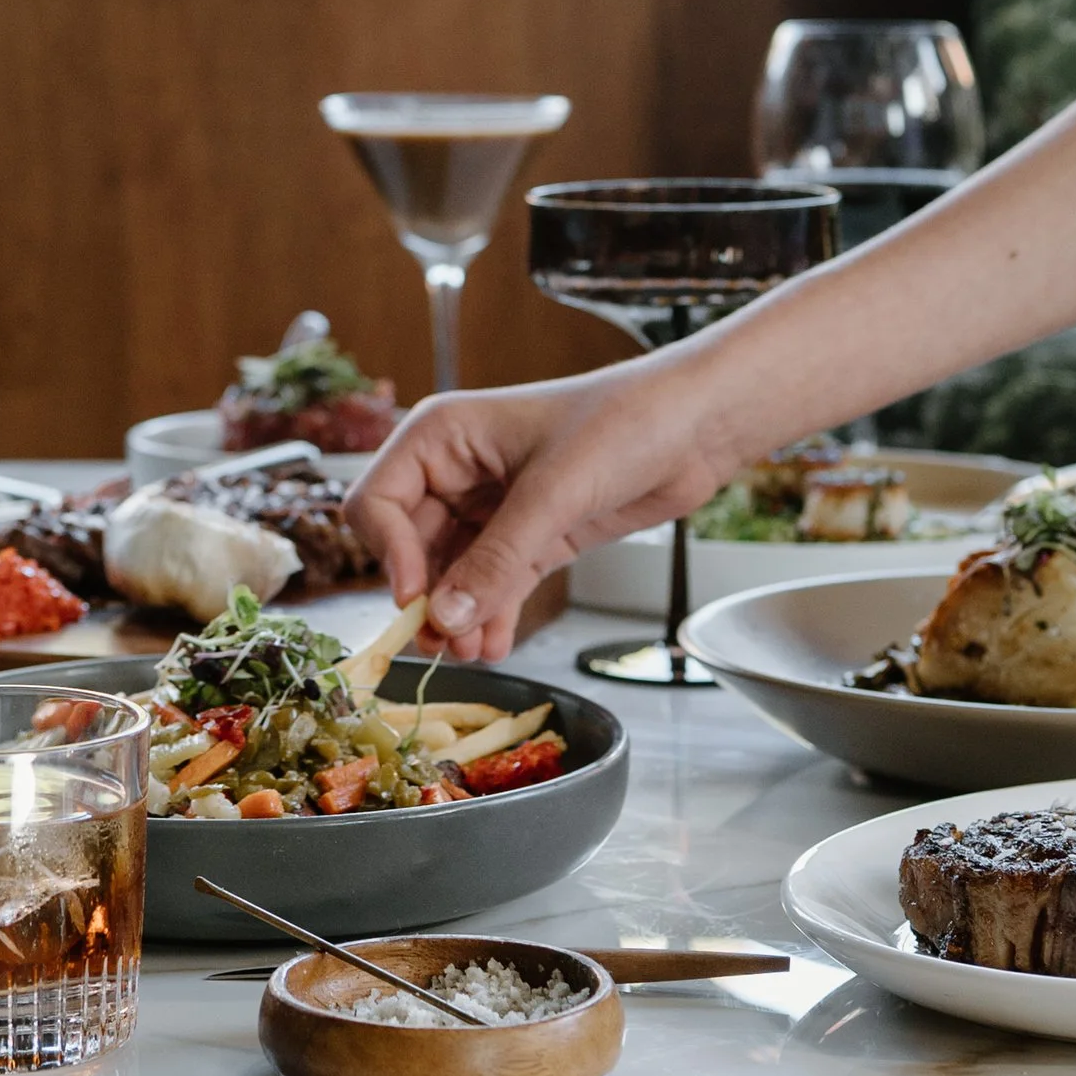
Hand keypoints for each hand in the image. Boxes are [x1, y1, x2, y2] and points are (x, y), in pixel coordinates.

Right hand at [347, 357, 735, 662]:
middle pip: (409, 547)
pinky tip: (496, 644)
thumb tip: (443, 618)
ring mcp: (492, 507)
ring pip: (449, 574)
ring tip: (474, 653)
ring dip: (457, 616)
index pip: (379, 502)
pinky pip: (491, 585)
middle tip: (446, 646)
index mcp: (442, 436)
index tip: (416, 599)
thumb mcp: (556, 491)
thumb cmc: (625, 422)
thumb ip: (497, 558)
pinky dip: (489, 616)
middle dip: (426, 598)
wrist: (696, 425)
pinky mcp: (529, 537)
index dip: (389, 554)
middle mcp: (456, 471)